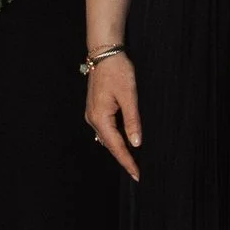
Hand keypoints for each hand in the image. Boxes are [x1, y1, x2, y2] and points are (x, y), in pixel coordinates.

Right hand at [85, 50, 142, 182]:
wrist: (104, 54)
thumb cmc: (117, 71)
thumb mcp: (129, 96)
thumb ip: (132, 121)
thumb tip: (136, 143)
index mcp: (100, 118)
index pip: (116, 146)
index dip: (127, 161)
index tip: (137, 175)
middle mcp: (92, 119)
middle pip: (109, 145)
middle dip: (123, 158)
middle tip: (137, 172)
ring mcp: (92, 114)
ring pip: (107, 138)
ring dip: (119, 148)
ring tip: (132, 160)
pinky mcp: (95, 108)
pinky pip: (105, 129)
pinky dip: (115, 138)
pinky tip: (124, 140)